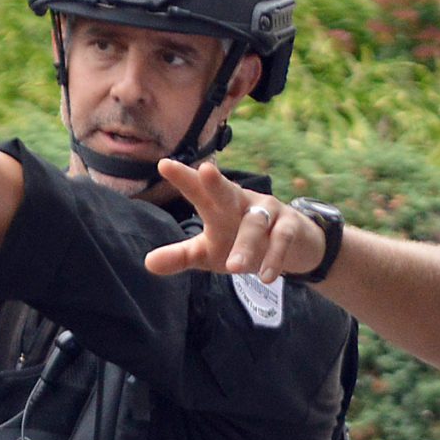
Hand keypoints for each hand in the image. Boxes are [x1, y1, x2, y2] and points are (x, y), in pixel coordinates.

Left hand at [143, 159, 328, 284]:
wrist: (292, 246)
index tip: (163, 164)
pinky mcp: (289, 226)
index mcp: (217, 205)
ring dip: (246, 245)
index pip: (197, 190)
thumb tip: (147, 263)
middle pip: (227, 190)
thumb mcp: (208, 252)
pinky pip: (282, 239)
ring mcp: (267, 211)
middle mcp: (241, 202)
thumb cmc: (239, 243)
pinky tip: (266, 276)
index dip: (182, 177)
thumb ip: (181, 256)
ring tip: (234, 269)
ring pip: (255, 223)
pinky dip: (274, 257)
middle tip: (205, 171)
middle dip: (216, 182)